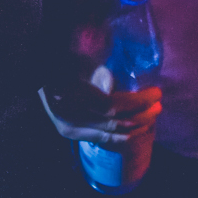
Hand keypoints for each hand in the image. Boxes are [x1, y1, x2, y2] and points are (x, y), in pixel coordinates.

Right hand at [39, 68, 162, 148]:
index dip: (138, 103)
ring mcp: (68, 129)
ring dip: (134, 129)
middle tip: (158, 106)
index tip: (156, 94)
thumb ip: (98, 73)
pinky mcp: (70, 133)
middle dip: (141, 117)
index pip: (112, 106)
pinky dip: (120, 136)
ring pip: (109, 137)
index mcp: (70, 97)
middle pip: (114, 125)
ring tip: (151, 118)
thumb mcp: (80, 60)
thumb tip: (114, 85)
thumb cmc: (62, 58)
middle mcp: (69, 119)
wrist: (39, 71)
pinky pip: (101, 139)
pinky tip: (134, 128)